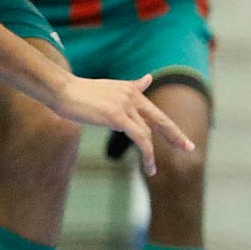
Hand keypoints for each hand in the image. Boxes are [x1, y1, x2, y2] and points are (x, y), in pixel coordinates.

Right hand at [53, 73, 193, 175]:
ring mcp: (125, 105)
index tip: (181, 139)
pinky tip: (149, 164)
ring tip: (152, 170)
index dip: (169, 126)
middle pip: (160, 119)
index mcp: (130, 90)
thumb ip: (130, 88)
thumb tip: (148, 79)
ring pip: (147, 134)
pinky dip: (147, 153)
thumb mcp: (108, 89)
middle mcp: (132, 95)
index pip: (154, 111)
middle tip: (190, 148)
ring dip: (151, 155)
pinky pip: (139, 138)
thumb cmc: (78, 93)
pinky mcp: (117, 115)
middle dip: (176, 135)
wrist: (61, 90)